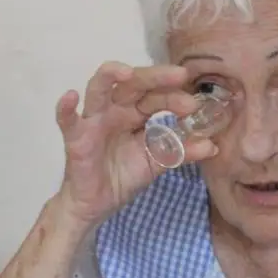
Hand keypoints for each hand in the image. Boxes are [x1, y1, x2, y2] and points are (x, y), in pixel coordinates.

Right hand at [53, 61, 214, 225]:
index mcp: (135, 113)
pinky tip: (70, 97)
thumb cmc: (122, 176)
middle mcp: (114, 110)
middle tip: (179, 75)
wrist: (96, 205)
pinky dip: (65, 108)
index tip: (193, 103)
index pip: (155, 97)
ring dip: (109, 76)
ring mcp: (93, 120)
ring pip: (98, 89)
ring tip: (125, 72)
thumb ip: (180, 152)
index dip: (173, 96)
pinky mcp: (75, 137)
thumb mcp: (156, 164)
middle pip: (132, 84)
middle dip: (155, 77)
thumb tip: (212, 146)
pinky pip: (67, 120)